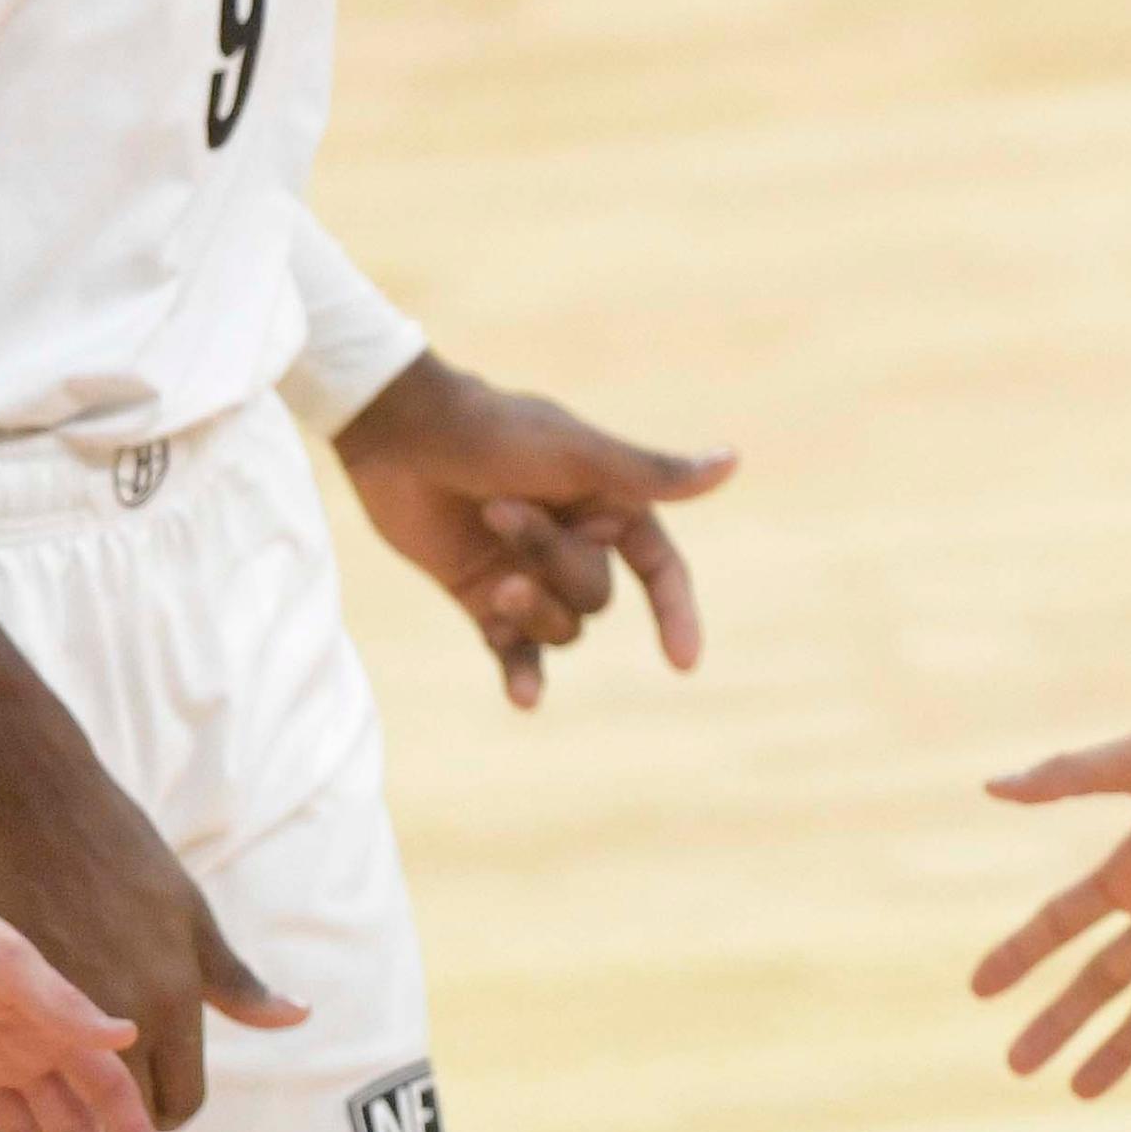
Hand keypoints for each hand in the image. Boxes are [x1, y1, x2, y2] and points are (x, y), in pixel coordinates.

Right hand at [0, 734, 306, 1130]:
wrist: (37, 803)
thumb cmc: (125, 852)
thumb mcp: (191, 913)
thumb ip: (237, 983)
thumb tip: (299, 1017)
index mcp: (172, 1002)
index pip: (180, 1103)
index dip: (170, 1101)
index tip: (154, 1083)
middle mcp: (120, 1021)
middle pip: (125, 1118)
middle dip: (120, 1116)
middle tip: (107, 1094)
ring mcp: (56, 1018)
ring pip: (62, 1114)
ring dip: (64, 1116)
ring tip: (60, 1104)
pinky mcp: (3, 1006)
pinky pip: (8, 1087)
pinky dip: (16, 1096)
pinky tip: (16, 1080)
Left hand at [334, 351, 733, 707]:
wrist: (398, 433)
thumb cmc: (492, 430)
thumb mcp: (576, 453)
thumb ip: (650, 474)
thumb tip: (732, 461)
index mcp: (608, 504)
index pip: (660, 568)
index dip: (676, 612)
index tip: (682, 662)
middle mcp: (575, 541)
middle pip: (596, 598)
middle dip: (554, 564)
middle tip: (500, 511)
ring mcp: (528, 573)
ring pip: (560, 629)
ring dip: (531, 609)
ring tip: (495, 573)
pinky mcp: (482, 597)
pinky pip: (514, 652)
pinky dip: (521, 677)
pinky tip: (524, 701)